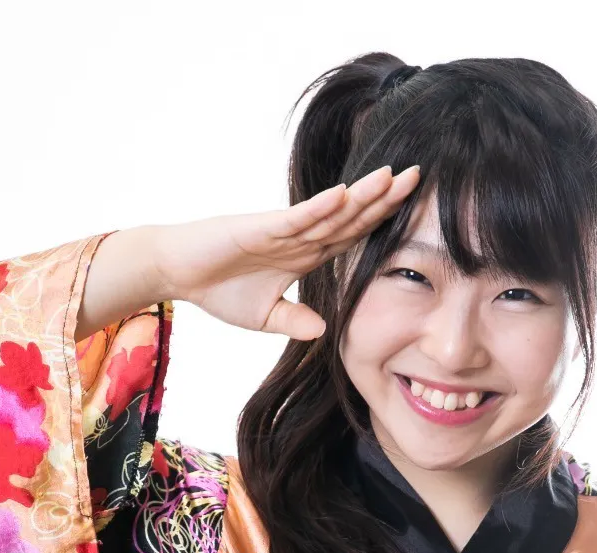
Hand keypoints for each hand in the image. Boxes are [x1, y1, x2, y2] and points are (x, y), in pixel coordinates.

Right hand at [148, 164, 420, 339]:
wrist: (177, 274)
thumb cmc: (220, 290)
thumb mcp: (266, 317)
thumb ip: (295, 321)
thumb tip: (324, 331)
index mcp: (306, 255)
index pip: (353, 236)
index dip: (381, 222)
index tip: (413, 210)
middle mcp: (300, 238)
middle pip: (350, 216)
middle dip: (384, 198)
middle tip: (418, 176)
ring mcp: (281, 230)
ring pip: (329, 212)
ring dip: (360, 196)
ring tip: (391, 176)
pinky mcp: (259, 228)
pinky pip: (295, 218)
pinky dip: (319, 208)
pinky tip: (344, 195)